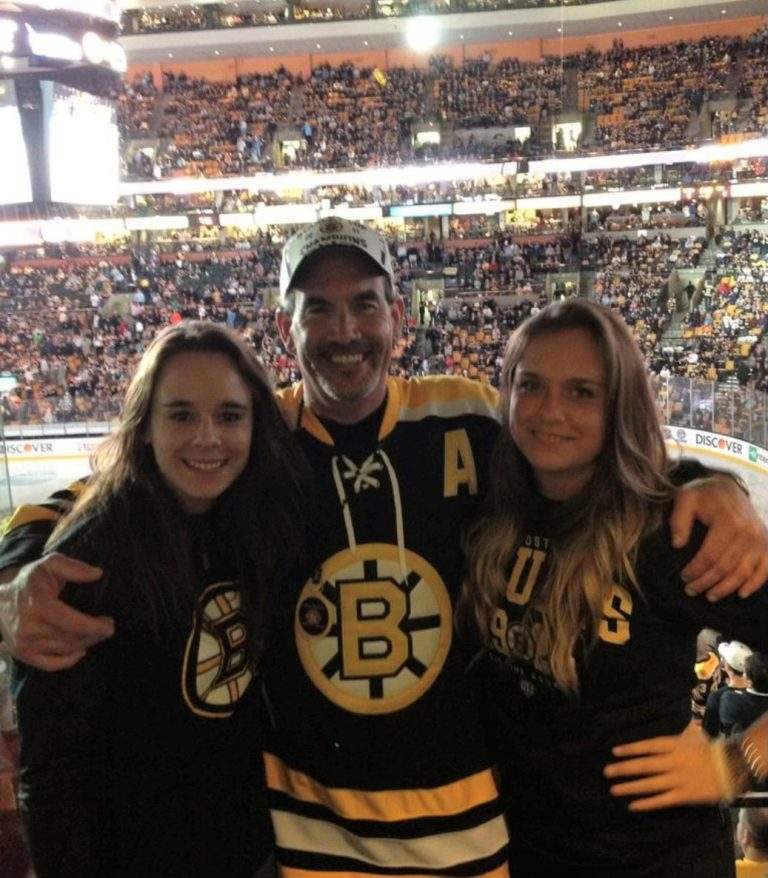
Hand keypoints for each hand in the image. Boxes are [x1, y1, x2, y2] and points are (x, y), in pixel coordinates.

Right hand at [0, 554, 111, 670]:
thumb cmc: (29, 580)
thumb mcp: (50, 564)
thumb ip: (74, 568)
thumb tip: (98, 574)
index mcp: (38, 605)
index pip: (72, 623)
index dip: (94, 627)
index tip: (109, 624)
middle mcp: (29, 628)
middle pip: (71, 639)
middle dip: (94, 635)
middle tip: (107, 628)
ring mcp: (24, 644)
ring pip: (63, 651)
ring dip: (84, 645)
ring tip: (96, 635)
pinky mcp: (21, 654)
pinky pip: (50, 664)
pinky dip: (68, 660)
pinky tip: (80, 650)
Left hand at [604, 724, 721, 810]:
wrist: (731, 767)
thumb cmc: (709, 748)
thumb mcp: (691, 732)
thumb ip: (678, 726)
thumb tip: (674, 710)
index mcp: (672, 745)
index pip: (646, 746)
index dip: (629, 749)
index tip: (614, 752)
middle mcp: (671, 762)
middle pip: (643, 766)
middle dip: (623, 769)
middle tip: (606, 772)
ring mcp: (677, 780)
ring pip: (649, 784)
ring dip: (630, 787)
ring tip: (614, 789)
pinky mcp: (684, 795)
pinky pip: (662, 800)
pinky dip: (647, 804)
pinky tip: (633, 806)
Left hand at [670, 475, 767, 599]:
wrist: (727, 486)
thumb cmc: (703, 494)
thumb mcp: (685, 499)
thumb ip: (679, 520)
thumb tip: (677, 544)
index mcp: (728, 521)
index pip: (711, 555)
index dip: (696, 570)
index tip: (683, 577)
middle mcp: (748, 532)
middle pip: (726, 567)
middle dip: (707, 582)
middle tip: (690, 590)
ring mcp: (760, 539)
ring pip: (744, 572)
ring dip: (726, 588)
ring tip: (709, 596)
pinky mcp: (766, 543)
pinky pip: (765, 568)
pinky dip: (755, 583)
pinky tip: (742, 594)